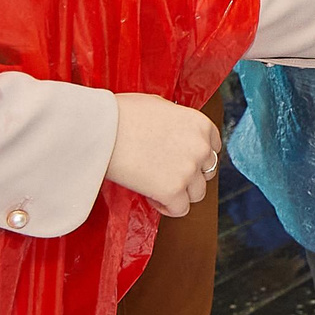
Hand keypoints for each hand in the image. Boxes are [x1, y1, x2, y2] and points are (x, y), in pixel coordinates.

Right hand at [104, 93, 221, 217]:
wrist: (101, 129)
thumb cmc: (121, 114)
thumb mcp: (158, 105)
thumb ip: (176, 120)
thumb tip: (174, 129)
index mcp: (200, 124)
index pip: (214, 147)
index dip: (197, 156)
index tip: (181, 159)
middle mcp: (201, 147)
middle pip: (208, 172)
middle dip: (190, 175)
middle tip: (167, 174)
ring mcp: (188, 171)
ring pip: (197, 194)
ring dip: (180, 192)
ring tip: (156, 185)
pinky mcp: (173, 191)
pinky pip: (180, 209)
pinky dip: (166, 206)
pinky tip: (150, 195)